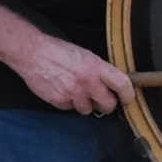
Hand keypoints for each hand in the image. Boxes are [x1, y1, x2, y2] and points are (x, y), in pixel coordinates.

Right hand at [15, 34, 135, 114]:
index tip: (128, 98)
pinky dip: (68, 102)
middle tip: (101, 99)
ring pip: (88, 110)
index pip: (122, 85)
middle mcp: (87, 82)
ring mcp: (73, 93)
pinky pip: (70, 108)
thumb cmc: (58, 51)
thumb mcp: (85, 55)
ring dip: (84, 103)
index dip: (128, 95)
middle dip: (106, 104)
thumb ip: (99, 70)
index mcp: (96, 67)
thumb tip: (111, 84)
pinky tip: (62, 89)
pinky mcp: (60, 101)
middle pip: (108, 105)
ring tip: (75, 89)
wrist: (33, 53)